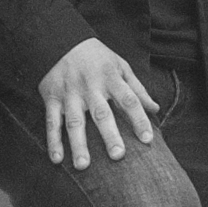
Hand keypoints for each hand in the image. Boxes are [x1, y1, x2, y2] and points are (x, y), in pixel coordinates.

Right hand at [38, 39, 156, 169]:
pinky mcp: (52, 98)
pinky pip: (52, 122)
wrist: (60, 40)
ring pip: (75, 122)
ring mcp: (70, 94)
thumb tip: (156, 109)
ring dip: (78, 144)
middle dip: (110, 135)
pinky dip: (53, 141)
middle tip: (118, 156)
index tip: (148, 139)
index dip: (139, 119)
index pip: (129, 100)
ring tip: (83, 166)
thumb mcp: (120, 66)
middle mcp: (91, 87)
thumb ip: (137, 89)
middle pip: (102, 113)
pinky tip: (57, 159)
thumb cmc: (97, 57)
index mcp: (111, 78)